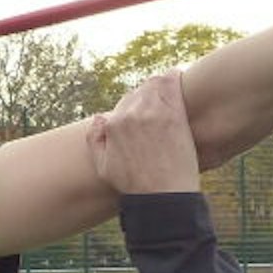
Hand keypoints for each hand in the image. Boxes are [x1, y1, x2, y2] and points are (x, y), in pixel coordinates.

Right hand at [88, 72, 201, 194]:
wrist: (163, 196)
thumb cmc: (135, 186)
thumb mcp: (104, 167)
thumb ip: (94, 140)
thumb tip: (99, 117)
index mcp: (113, 124)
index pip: (125, 102)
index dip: (136, 108)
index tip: (148, 113)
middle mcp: (130, 114)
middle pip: (139, 92)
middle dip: (148, 97)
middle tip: (162, 106)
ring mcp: (153, 111)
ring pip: (154, 83)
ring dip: (161, 86)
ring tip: (170, 89)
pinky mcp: (174, 113)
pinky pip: (171, 82)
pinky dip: (174, 77)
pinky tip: (178, 77)